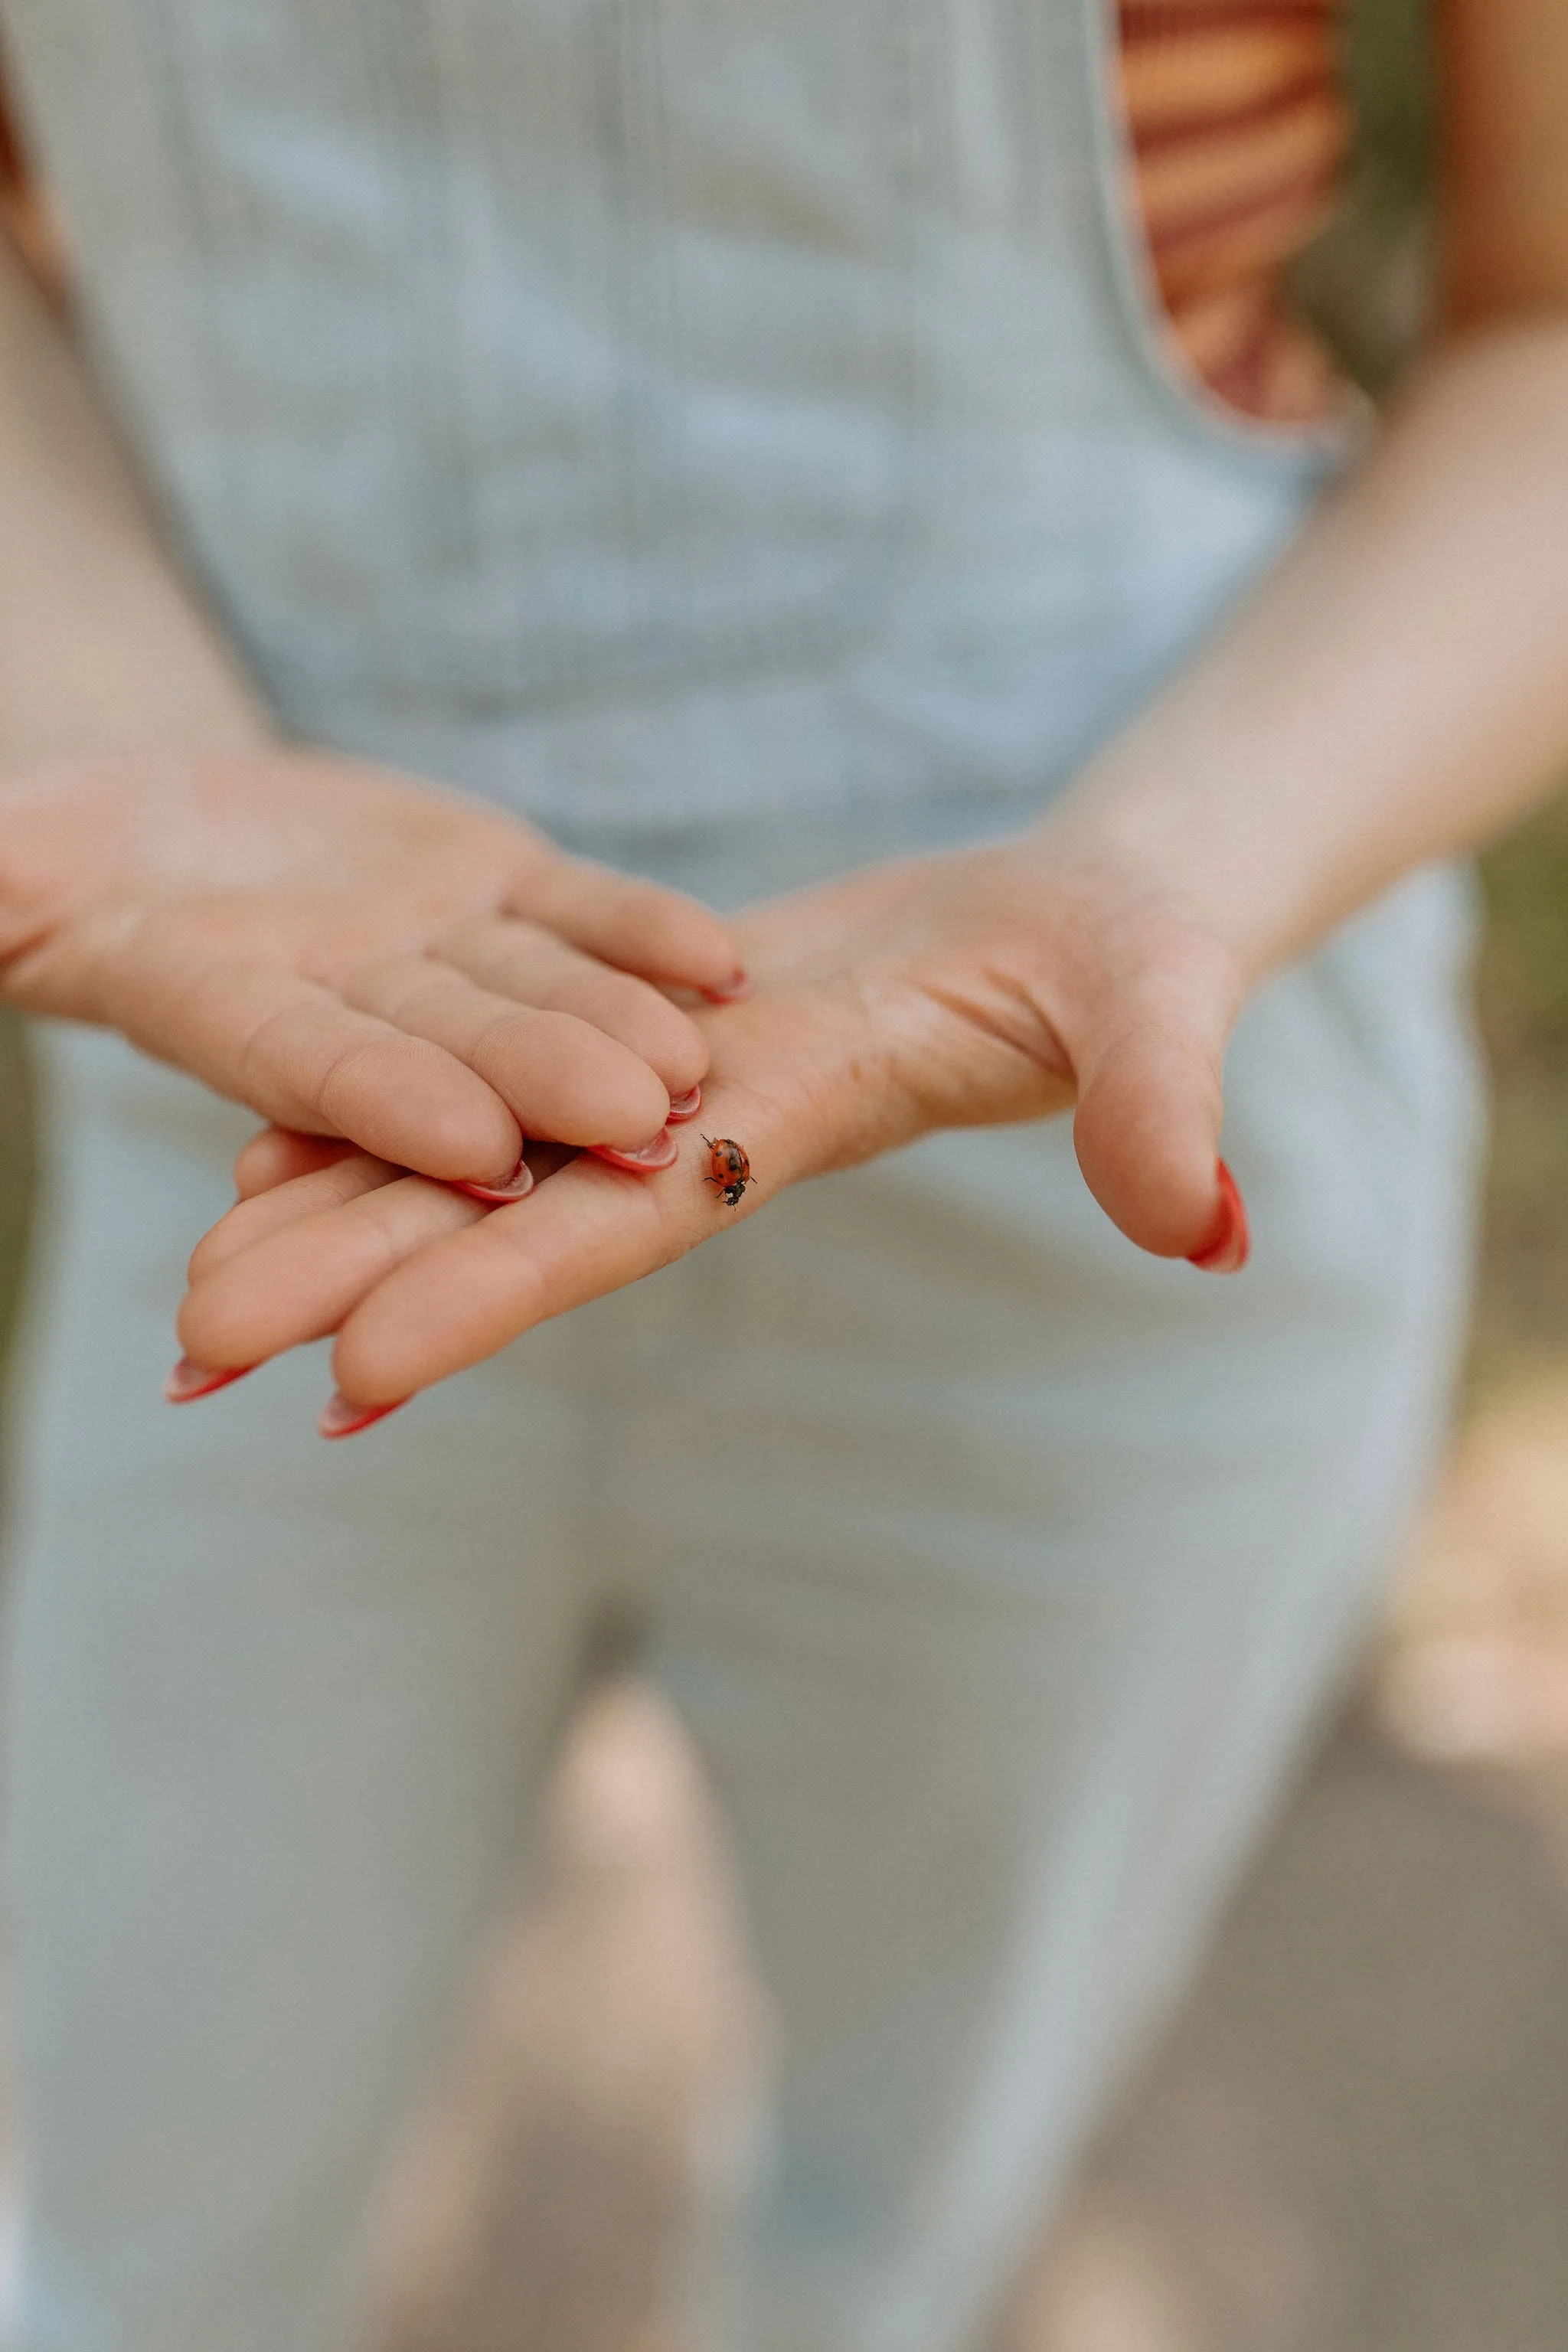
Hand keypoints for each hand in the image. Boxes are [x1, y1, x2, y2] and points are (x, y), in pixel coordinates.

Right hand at [0, 746, 745, 1180]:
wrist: (154, 831)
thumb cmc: (44, 859)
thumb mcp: (3, 873)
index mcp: (216, 1006)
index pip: (310, 1067)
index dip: (389, 1102)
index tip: (474, 1142)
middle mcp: (344, 1000)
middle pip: (452, 1046)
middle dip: (544, 1086)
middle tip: (637, 1126)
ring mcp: (428, 946)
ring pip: (534, 990)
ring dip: (617, 1027)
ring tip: (696, 1063)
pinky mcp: (488, 886)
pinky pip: (575, 910)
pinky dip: (643, 930)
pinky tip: (720, 962)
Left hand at [175, 820, 1251, 1427]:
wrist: (1080, 925)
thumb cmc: (1130, 963)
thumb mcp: (1164, 1004)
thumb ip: (1166, 1104)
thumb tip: (1208, 1230)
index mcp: (792, 1122)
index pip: (625, 1221)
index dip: (495, 1294)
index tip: (352, 1376)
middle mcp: (703, 1124)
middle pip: (509, 1212)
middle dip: (355, 1280)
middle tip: (187, 1357)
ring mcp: (672, 1081)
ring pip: (485, 1151)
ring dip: (341, 1211)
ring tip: (197, 1281)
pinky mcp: (656, 1030)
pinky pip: (505, 1074)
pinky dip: (396, 1110)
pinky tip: (280, 1144)